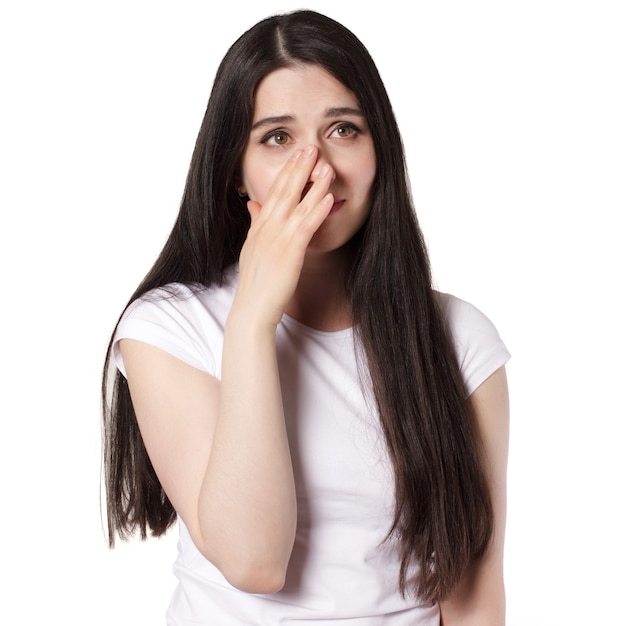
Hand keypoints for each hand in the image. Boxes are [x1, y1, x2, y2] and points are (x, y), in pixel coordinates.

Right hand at [234, 145, 334, 327]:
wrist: (252, 310)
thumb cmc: (256, 286)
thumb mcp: (251, 250)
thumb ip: (255, 224)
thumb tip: (254, 204)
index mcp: (259, 228)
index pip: (273, 193)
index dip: (286, 173)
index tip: (296, 156)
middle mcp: (266, 229)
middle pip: (283, 192)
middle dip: (297, 168)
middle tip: (309, 147)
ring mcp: (276, 240)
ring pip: (296, 204)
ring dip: (312, 183)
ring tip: (325, 164)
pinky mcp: (289, 253)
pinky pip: (305, 227)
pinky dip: (317, 210)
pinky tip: (328, 198)